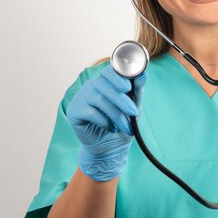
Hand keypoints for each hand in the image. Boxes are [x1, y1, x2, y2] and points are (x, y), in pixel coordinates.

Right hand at [66, 65, 145, 180]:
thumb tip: (143, 76)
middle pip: (105, 85)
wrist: (109, 147)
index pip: (110, 71)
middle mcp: (92, 85)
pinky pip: (90, 112)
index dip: (118, 77)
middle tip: (134, 112)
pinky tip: (112, 128)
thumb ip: (137, 91)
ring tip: (127, 127)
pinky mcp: (74, 110)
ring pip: (99, 99)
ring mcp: (81, 96)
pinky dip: (104, 121)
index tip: (129, 87)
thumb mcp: (134, 107)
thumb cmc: (122, 122)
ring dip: (116, 114)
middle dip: (122, 100)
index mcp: (106, 80)